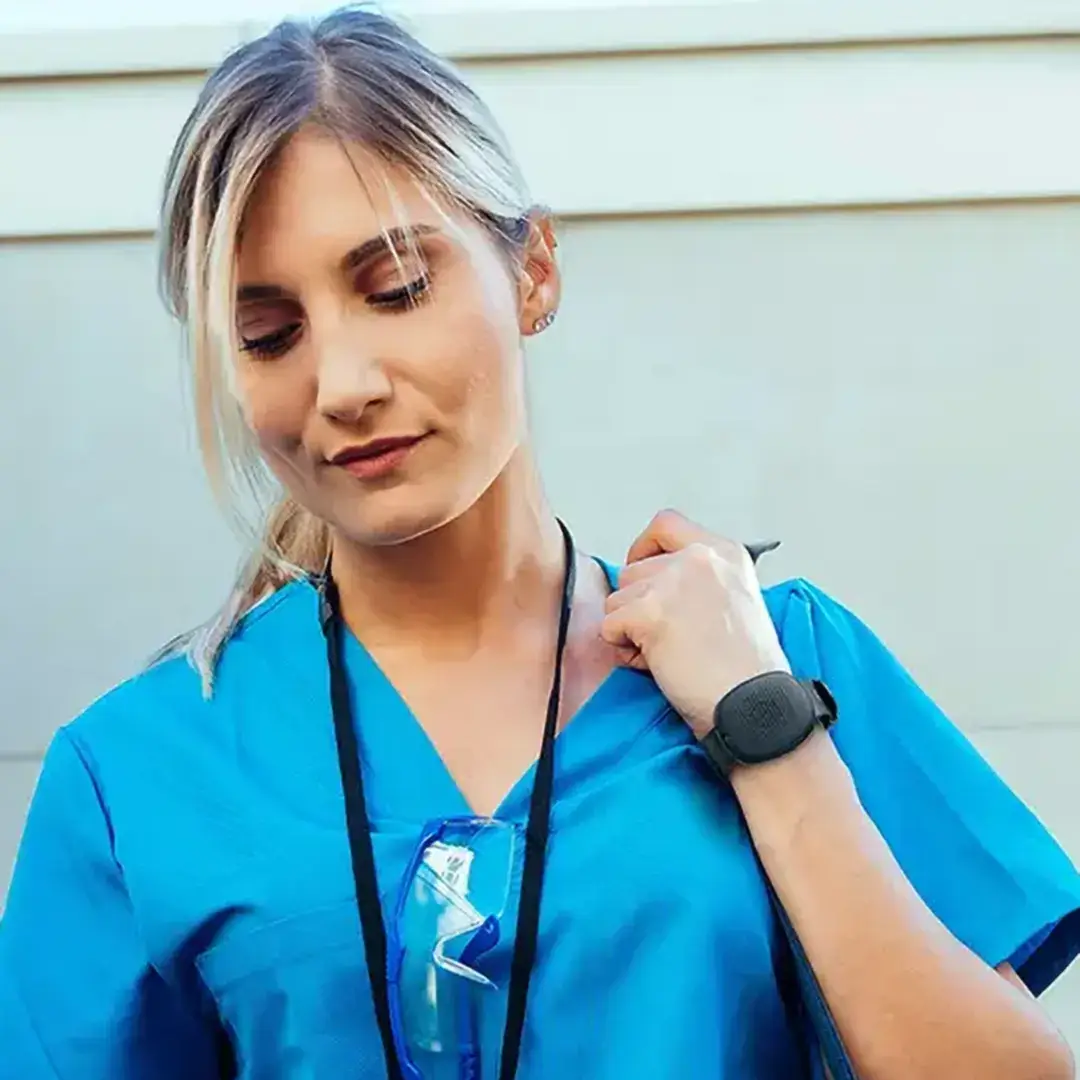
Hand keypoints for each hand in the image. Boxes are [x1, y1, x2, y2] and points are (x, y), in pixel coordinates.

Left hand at [600, 510, 789, 738]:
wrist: (755, 704)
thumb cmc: (748, 668)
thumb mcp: (737, 597)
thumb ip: (700, 579)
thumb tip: (654, 581)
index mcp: (724, 552)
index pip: (665, 524)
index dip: (645, 549)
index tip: (646, 576)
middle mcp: (699, 558)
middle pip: (633, 569)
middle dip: (638, 605)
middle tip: (668, 637)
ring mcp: (672, 582)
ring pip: (616, 599)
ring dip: (631, 630)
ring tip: (667, 653)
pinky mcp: (650, 612)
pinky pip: (610, 626)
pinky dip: (624, 650)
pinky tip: (657, 664)